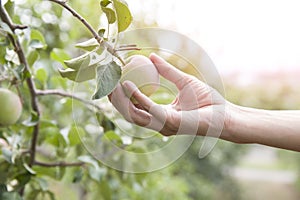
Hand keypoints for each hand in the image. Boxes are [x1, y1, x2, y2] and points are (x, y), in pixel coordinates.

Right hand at [109, 53, 226, 137]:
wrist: (225, 114)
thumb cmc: (208, 100)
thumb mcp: (184, 81)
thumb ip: (167, 71)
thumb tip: (151, 57)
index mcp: (161, 114)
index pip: (137, 108)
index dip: (123, 96)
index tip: (114, 82)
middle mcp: (159, 122)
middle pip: (130, 113)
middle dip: (116, 100)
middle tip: (106, 84)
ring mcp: (163, 125)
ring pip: (134, 114)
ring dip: (121, 99)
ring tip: (112, 83)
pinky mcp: (170, 123)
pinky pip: (149, 109)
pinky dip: (137, 97)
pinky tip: (128, 85)